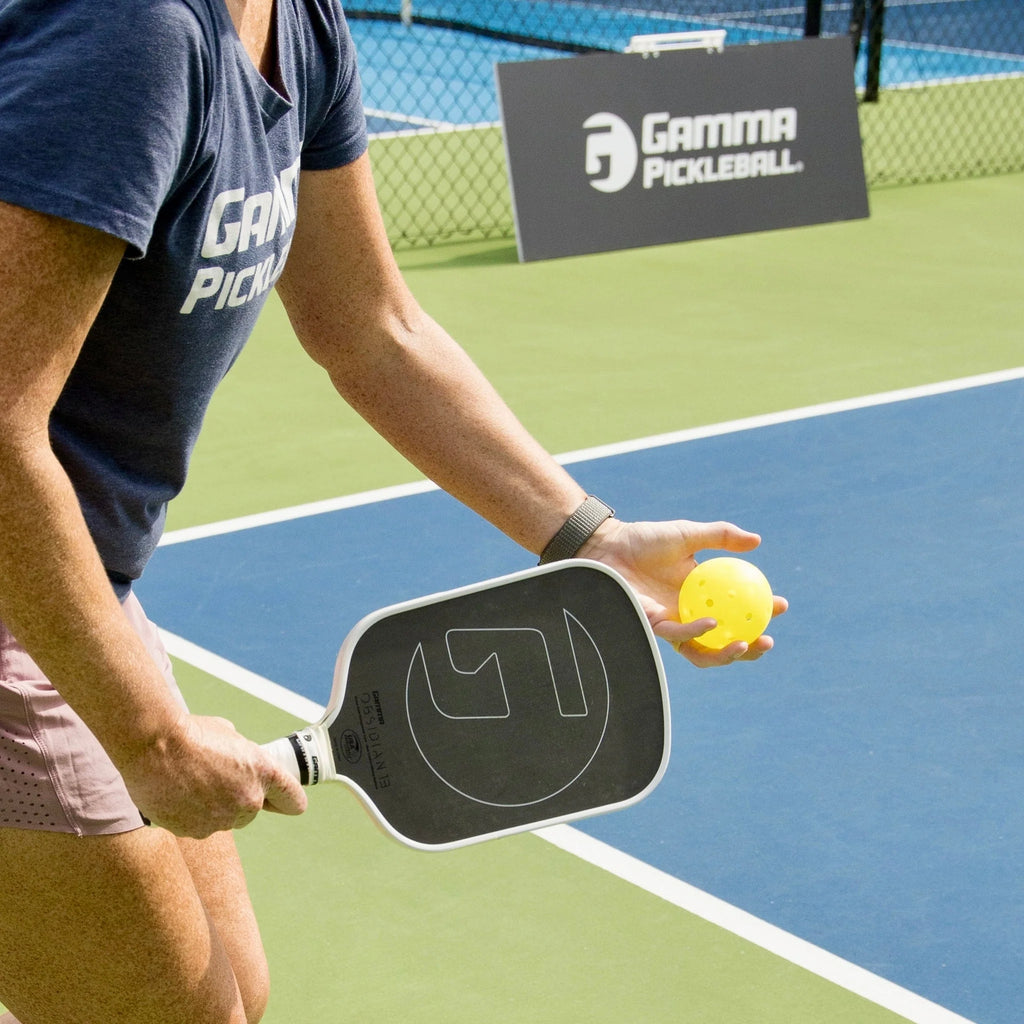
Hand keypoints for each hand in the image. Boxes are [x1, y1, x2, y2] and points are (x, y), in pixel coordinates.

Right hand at [119, 714, 307, 838]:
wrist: (153, 747)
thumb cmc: (191, 734)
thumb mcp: (231, 736)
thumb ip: (244, 757)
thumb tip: (241, 765)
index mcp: (264, 773)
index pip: (294, 801)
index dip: (287, 799)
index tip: (281, 799)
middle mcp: (248, 800)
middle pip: (253, 811)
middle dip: (239, 798)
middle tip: (216, 779)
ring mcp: (222, 819)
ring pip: (224, 819)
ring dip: (214, 808)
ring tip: (190, 783)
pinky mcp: (195, 831)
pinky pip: (199, 826)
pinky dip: (191, 815)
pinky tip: (177, 794)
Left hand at [578, 518, 787, 667]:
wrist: (609, 546)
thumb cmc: (645, 540)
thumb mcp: (689, 534)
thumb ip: (721, 537)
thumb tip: (756, 541)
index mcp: (703, 596)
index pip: (738, 611)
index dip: (762, 613)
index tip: (781, 605)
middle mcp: (691, 614)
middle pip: (726, 642)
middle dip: (750, 648)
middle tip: (767, 639)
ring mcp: (672, 624)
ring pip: (704, 651)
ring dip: (728, 654)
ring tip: (747, 644)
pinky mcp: (652, 627)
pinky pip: (679, 635)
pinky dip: (698, 631)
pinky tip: (713, 623)